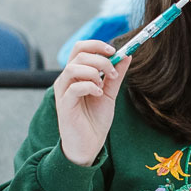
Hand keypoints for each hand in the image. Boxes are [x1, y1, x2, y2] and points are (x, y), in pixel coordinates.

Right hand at [53, 39, 125, 165]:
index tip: (114, 51)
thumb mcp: (109, 94)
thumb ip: (116, 75)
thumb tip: (127, 55)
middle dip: (100, 59)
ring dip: (94, 72)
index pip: (80, 48)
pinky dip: (90, 87)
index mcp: (75, 74)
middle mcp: (66, 80)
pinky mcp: (64, 105)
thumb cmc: (95, 120)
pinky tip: (99, 95)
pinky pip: (74, 88)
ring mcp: (63, 92)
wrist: (88, 145)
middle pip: (78, 54)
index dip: (97, 45)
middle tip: (113, 73)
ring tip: (104, 86)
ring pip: (73, 68)